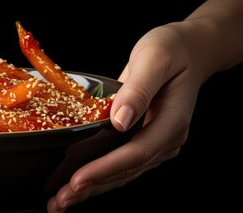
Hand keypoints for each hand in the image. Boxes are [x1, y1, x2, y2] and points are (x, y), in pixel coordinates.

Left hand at [48, 24, 200, 211]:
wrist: (188, 50)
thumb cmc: (171, 49)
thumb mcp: (154, 59)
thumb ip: (138, 89)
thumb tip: (121, 120)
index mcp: (171, 122)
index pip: (134, 153)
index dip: (104, 169)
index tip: (76, 180)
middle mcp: (165, 139)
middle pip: (125, 171)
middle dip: (91, 188)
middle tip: (59, 201)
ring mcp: (155, 142)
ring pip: (121, 173)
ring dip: (91, 189)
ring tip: (61, 202)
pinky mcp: (143, 140)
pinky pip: (119, 164)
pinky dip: (98, 176)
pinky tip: (77, 185)